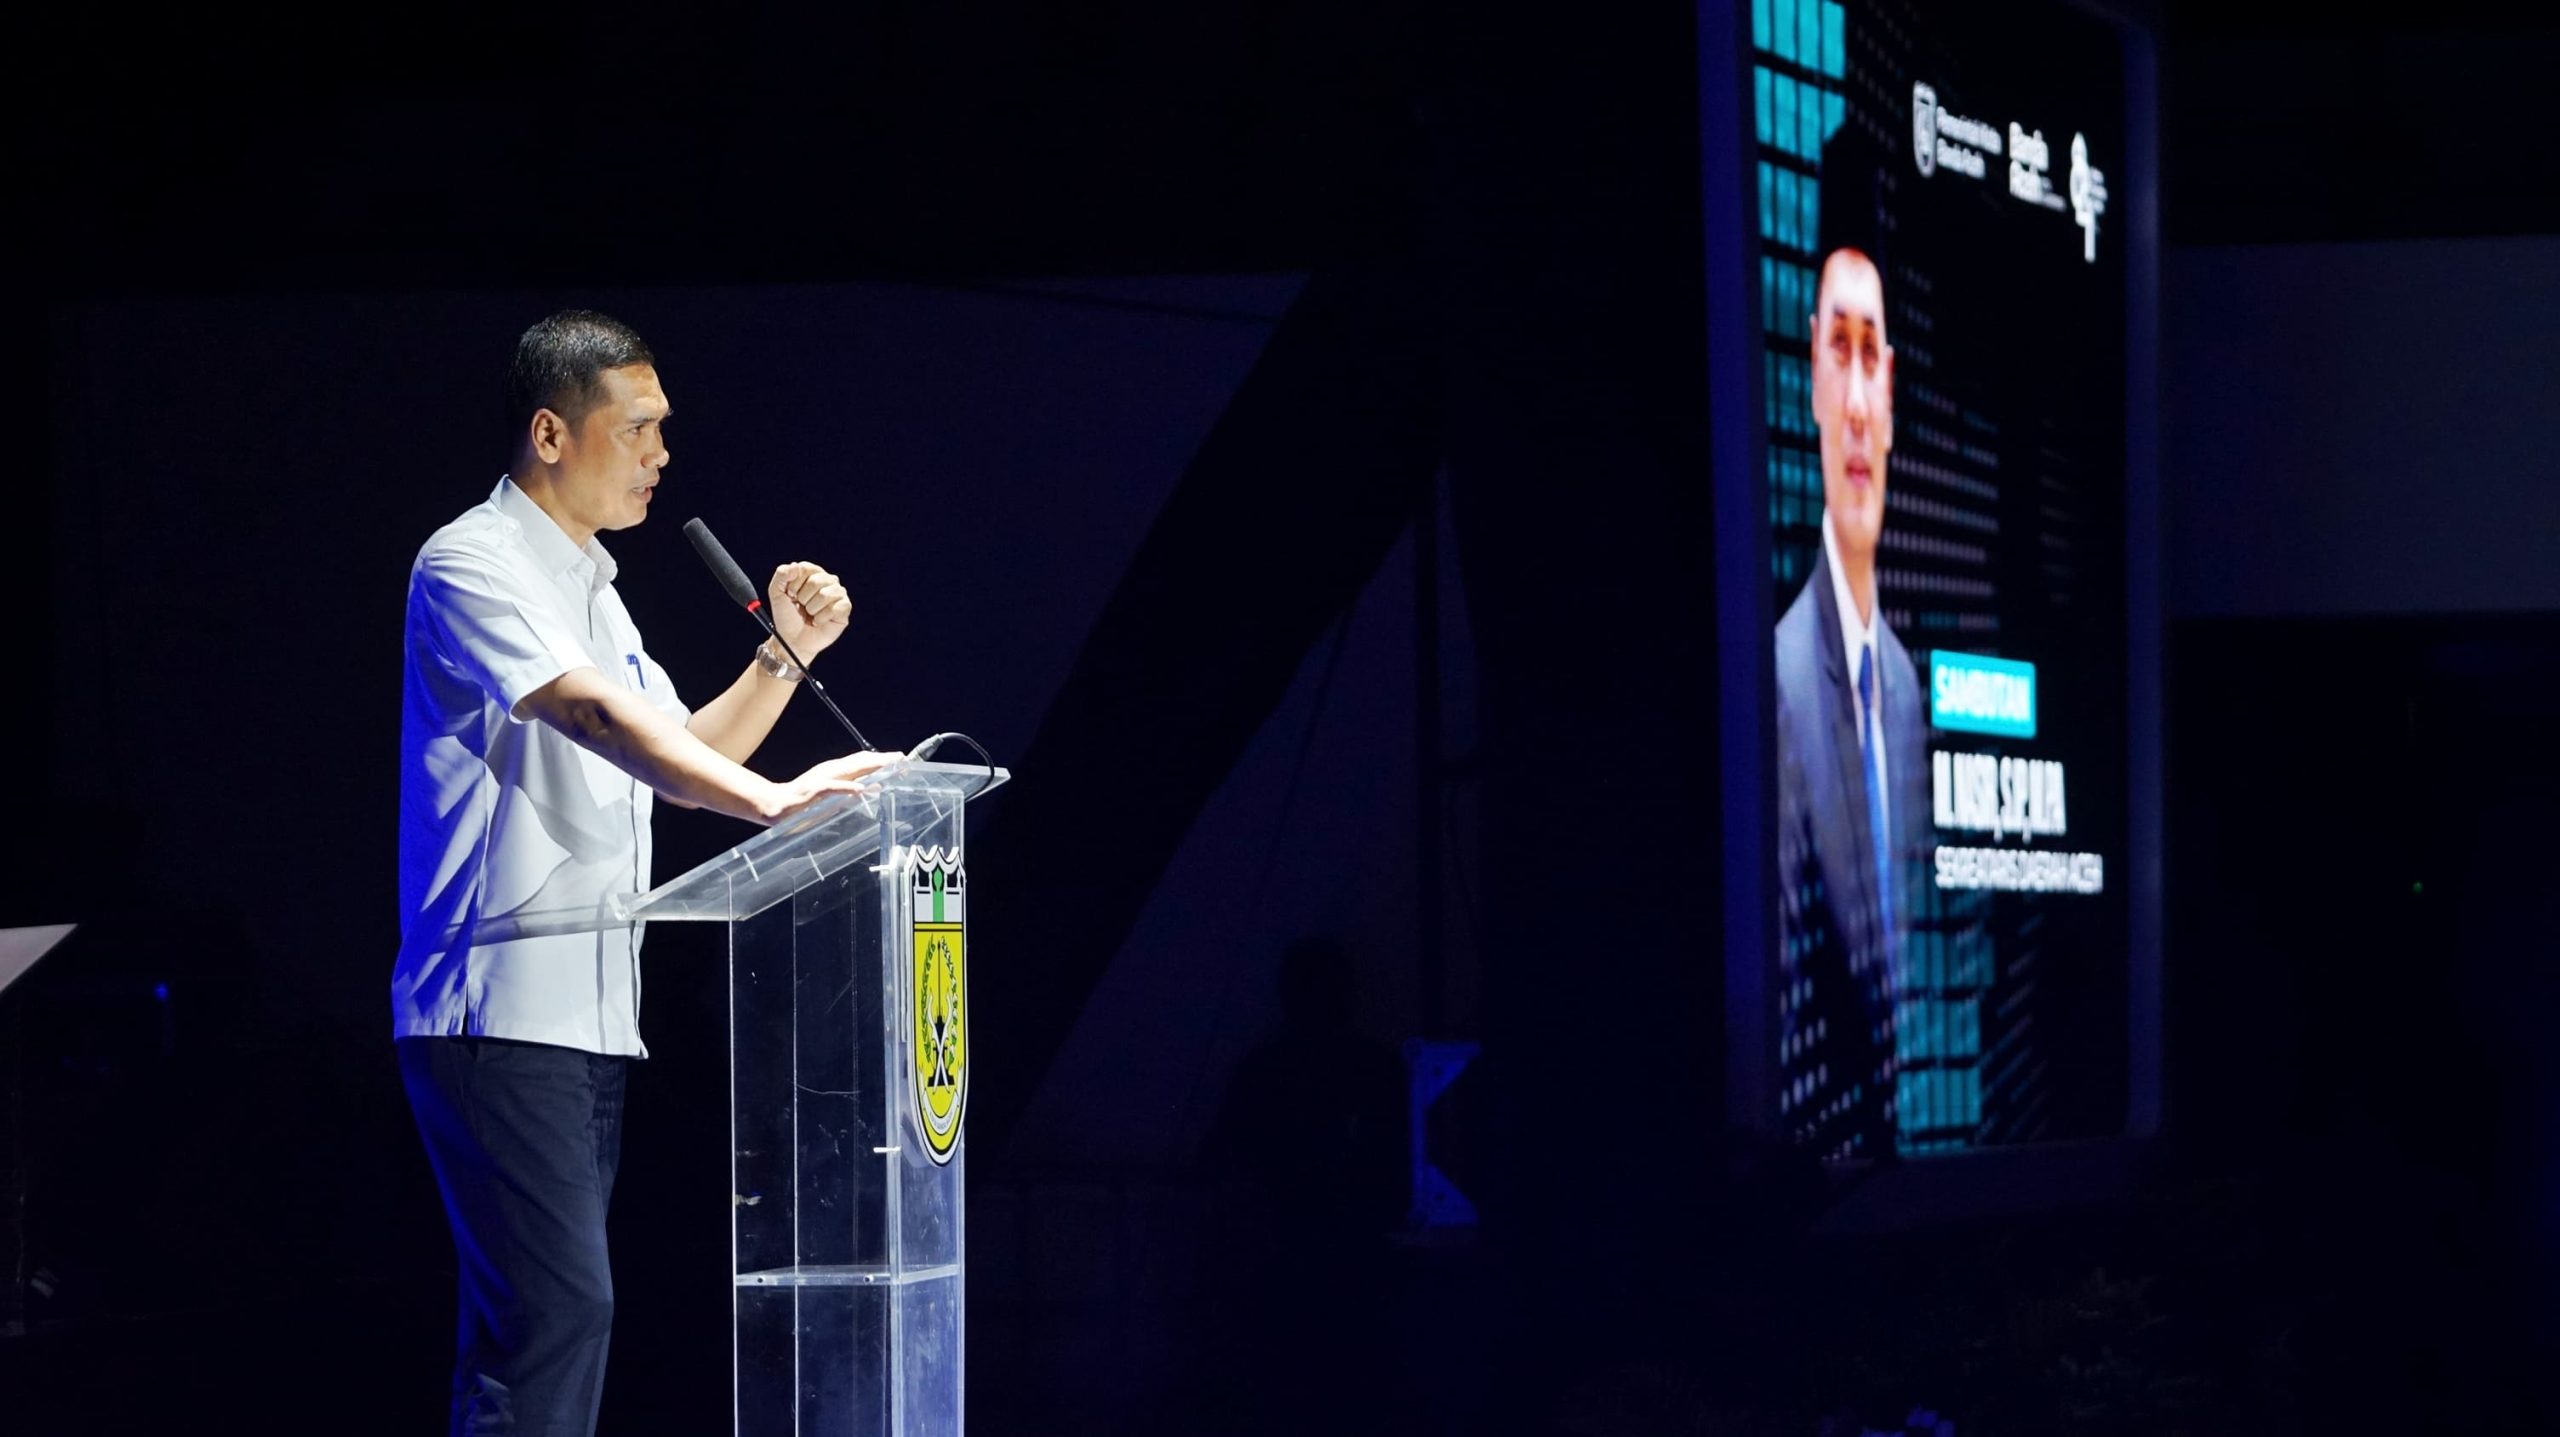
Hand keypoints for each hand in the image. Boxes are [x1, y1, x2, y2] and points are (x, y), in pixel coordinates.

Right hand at [759, 750, 902, 824]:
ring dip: (868, 767)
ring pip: (848, 770)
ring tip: (888, 766)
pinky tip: (860, 789)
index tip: (902, 760)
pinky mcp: (811, 792)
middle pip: (860, 761)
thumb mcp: (832, 794)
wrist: (774, 804)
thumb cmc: (804, 801)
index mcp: (835, 771)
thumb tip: (875, 788)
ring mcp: (820, 780)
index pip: (862, 761)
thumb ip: (852, 789)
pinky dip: (846, 788)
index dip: (882, 759)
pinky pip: (831, 788)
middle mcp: (829, 770)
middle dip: (882, 760)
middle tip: (902, 759)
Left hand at [768, 562, 850, 660]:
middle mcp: (828, 580)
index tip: (791, 595)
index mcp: (812, 573)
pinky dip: (822, 618)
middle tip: (802, 606)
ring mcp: (838, 594)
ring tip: (810, 614)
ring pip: (825, 595)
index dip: (794, 584)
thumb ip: (781, 575)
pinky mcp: (844, 608)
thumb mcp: (776, 593)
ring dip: (812, 609)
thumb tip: (795, 565)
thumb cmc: (787, 616)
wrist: (792, 639)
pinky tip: (818, 621)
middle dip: (803, 598)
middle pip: (816, 581)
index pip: (805, 568)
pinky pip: (835, 608)